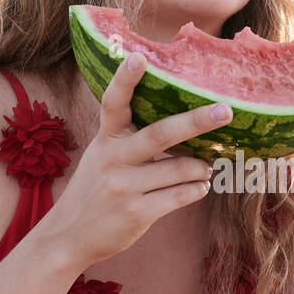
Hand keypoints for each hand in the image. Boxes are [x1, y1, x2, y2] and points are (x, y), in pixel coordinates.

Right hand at [45, 52, 233, 267]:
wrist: (68, 236)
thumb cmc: (94, 191)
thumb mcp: (101, 157)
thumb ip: (129, 140)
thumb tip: (183, 127)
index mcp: (105, 140)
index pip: (112, 104)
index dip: (124, 80)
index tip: (138, 57)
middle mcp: (113, 160)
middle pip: (160, 133)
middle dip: (196, 121)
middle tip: (226, 111)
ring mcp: (124, 188)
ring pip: (180, 169)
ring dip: (202, 168)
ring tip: (207, 168)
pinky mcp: (136, 214)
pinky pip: (180, 196)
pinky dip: (196, 190)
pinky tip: (199, 188)